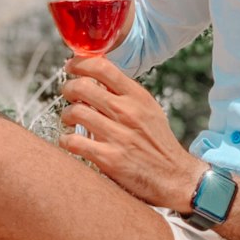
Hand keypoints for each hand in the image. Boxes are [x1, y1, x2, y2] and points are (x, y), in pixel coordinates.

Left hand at [59, 55, 204, 209]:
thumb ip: (125, 93)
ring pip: (74, 112)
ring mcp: (117, 135)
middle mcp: (127, 112)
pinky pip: (73, 141)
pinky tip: (70, 141)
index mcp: (137, 97)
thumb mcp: (148, 109)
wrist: (174, 176)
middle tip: (68, 94)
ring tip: (69, 120)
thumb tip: (97, 76)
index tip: (72, 66)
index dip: (80, 63)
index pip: (102, 67)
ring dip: (66, 115)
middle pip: (82, 87)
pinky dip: (66, 140)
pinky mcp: (108, 158)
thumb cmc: (158, 143)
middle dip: (68, 88)